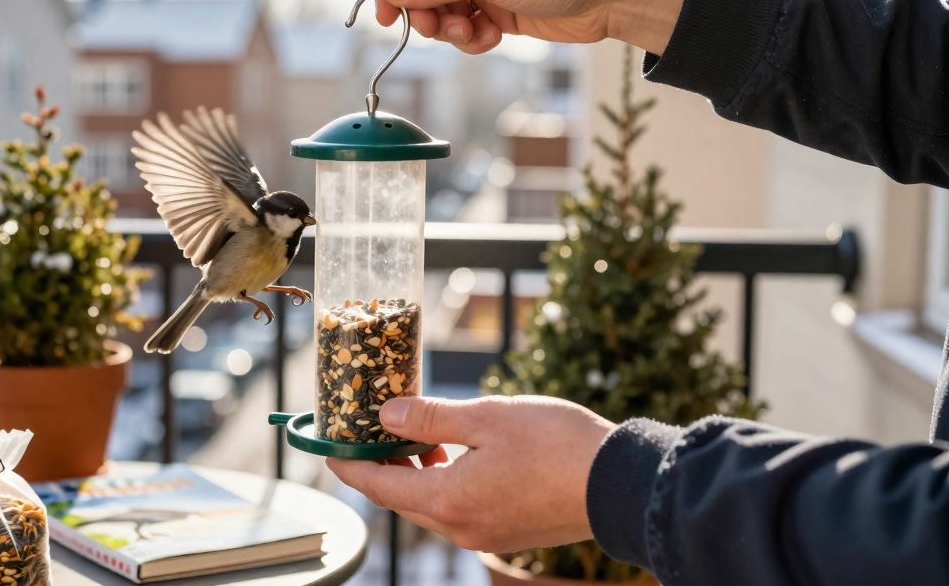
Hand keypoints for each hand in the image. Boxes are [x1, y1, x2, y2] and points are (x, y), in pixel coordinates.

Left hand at [327, 395, 614, 552]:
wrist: (619, 483)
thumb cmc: (556, 444)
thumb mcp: (486, 417)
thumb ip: (430, 419)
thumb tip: (386, 415)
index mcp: (447, 499)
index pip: (376, 485)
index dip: (348, 462)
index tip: (329, 444)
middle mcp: (459, 527)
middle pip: (399, 498)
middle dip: (380, 465)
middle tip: (370, 429)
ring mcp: (484, 535)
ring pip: (427, 505)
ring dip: (413, 473)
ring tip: (415, 434)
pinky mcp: (505, 533)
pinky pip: (456, 511)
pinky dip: (442, 484)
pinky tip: (453, 455)